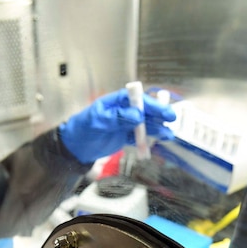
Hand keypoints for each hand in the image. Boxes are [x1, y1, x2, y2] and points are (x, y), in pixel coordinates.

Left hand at [59, 88, 176, 163]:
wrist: (75, 147)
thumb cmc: (83, 129)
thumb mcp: (98, 121)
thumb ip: (118, 117)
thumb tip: (138, 115)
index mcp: (116, 102)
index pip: (137, 100)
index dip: (151, 104)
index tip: (162, 110)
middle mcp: (123, 111)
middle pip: (145, 111)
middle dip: (158, 114)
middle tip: (171, 119)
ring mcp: (125, 123)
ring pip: (145, 124)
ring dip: (157, 128)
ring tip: (168, 134)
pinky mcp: (125, 136)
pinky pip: (140, 136)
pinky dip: (148, 139)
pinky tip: (158, 141)